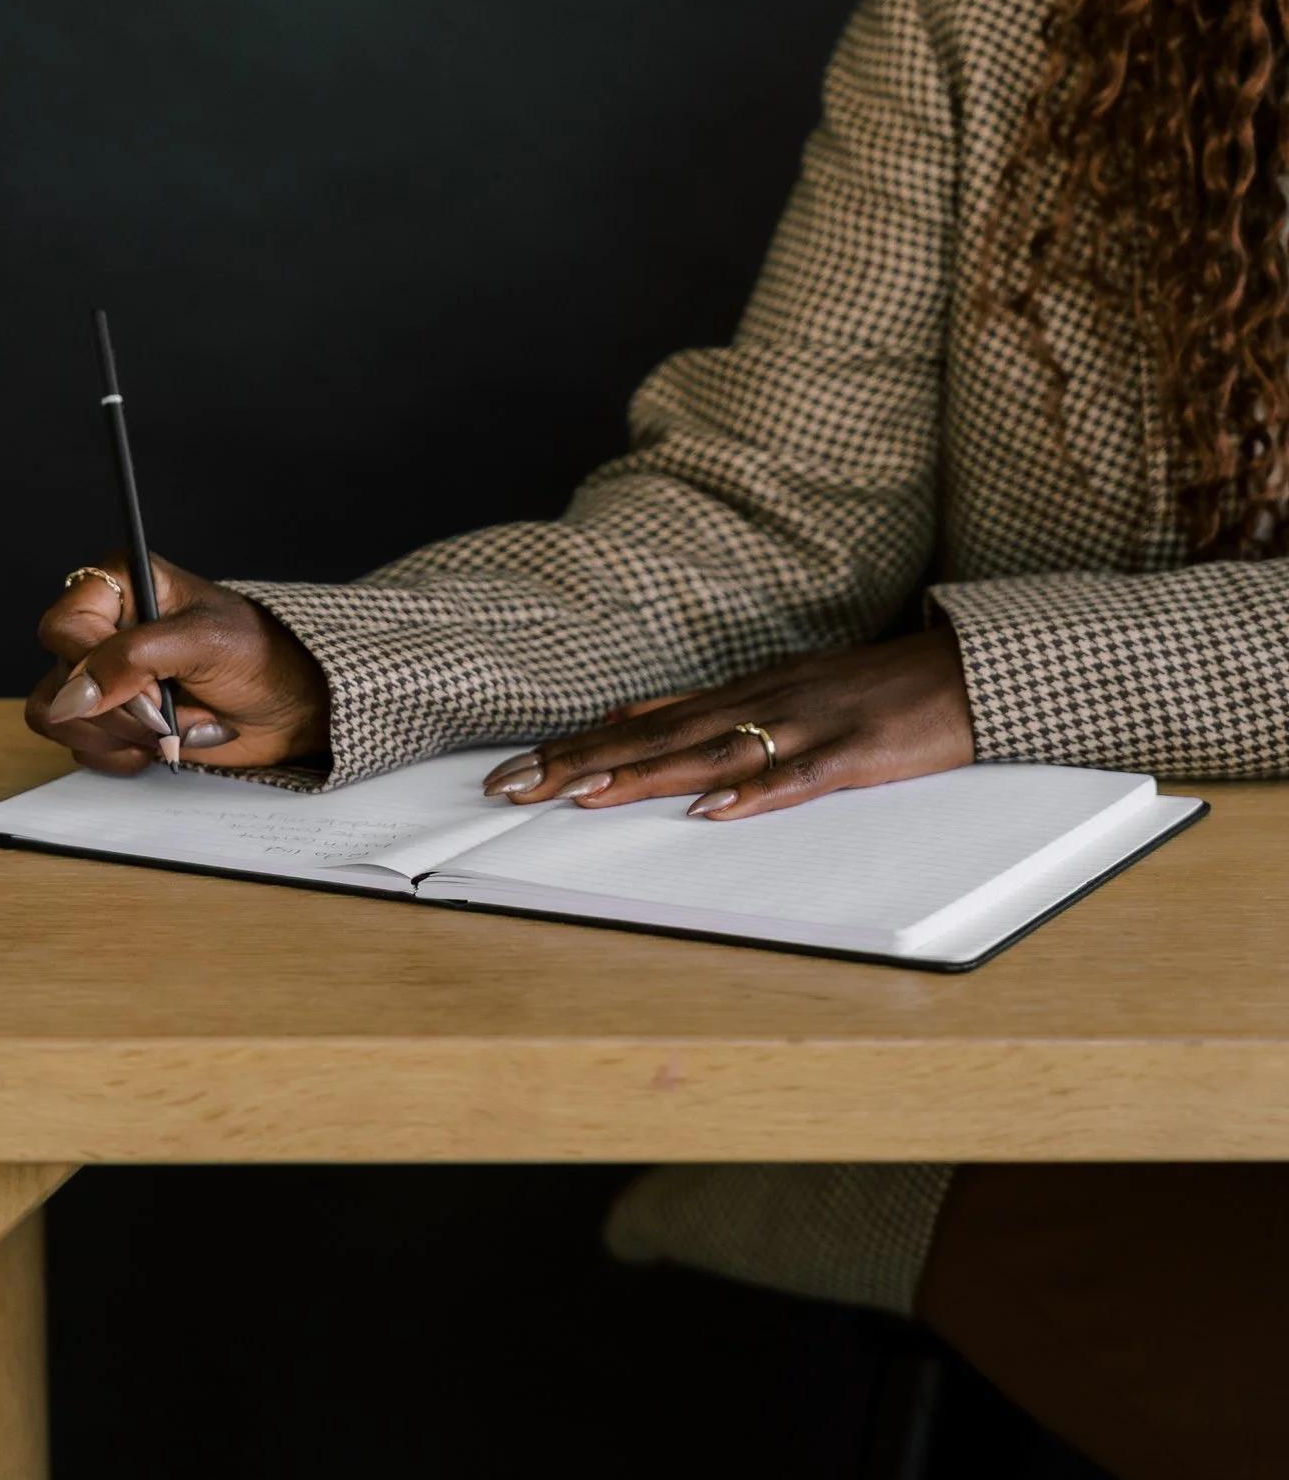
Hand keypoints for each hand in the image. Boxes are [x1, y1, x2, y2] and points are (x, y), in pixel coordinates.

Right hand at [25, 555, 329, 774]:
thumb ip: (134, 658)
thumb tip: (72, 696)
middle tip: (169, 715)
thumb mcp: (204, 643)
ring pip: (60, 719)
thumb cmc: (260, 656)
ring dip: (121, 737)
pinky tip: (164, 744)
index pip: (63, 628)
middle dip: (120, 713)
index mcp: (120, 584)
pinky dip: (123, 755)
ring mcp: (102, 676)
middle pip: (61, 681)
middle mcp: (101, 626)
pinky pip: (81, 748)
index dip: (95, 669)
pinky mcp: (109, 718)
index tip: (149, 692)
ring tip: (174, 728)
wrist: (289, 706)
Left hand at [481, 626, 973, 818]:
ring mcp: (808, 722)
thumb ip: (703, 705)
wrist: (967, 669)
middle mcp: (761, 700)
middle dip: (580, 762)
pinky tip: (713, 810)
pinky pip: (799, 776)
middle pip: (658, 736)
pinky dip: (755, 793)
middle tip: (511, 786)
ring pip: (712, 751)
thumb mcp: (776, 686)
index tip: (513, 769)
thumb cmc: (873, 686)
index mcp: (742, 691)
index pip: (643, 722)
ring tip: (581, 795)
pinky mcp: (856, 750)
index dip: (576, 746)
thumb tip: (621, 718)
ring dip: (645, 774)